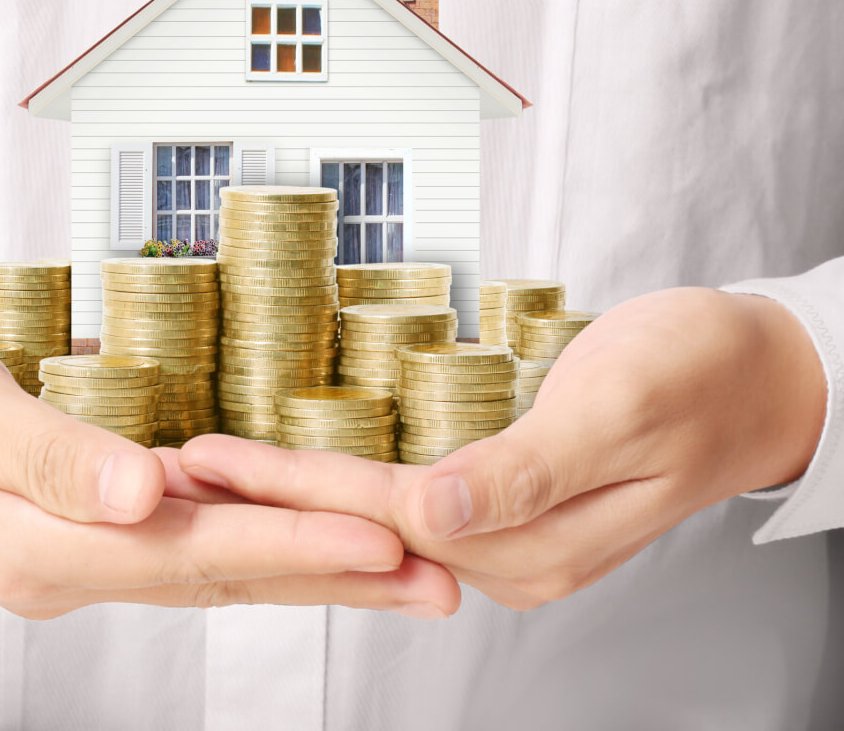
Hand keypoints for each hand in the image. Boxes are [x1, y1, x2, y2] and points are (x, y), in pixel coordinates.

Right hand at [0, 316, 458, 618]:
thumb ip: (48, 457)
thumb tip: (141, 496)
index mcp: (41, 544)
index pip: (195, 553)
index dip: (294, 545)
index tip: (383, 543)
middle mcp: (65, 566)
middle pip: (221, 575)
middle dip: (332, 576)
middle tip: (436, 581)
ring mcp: (65, 557)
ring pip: (207, 566)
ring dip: (303, 568)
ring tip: (391, 573)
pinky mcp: (63, 531)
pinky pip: (173, 545)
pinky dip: (242, 544)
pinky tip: (284, 539)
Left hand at [179, 287, 826, 609]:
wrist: (752, 375)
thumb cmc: (698, 373)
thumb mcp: (621, 405)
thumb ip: (529, 468)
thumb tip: (436, 515)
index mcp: (535, 541)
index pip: (384, 515)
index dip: (291, 486)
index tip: (212, 459)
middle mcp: (510, 555)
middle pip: (362, 525)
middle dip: (266, 497)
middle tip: (177, 467)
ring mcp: (506, 537)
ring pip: (374, 519)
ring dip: (290, 493)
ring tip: (210, 470)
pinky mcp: (503, 509)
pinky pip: (403, 501)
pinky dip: (339, 482)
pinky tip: (294, 468)